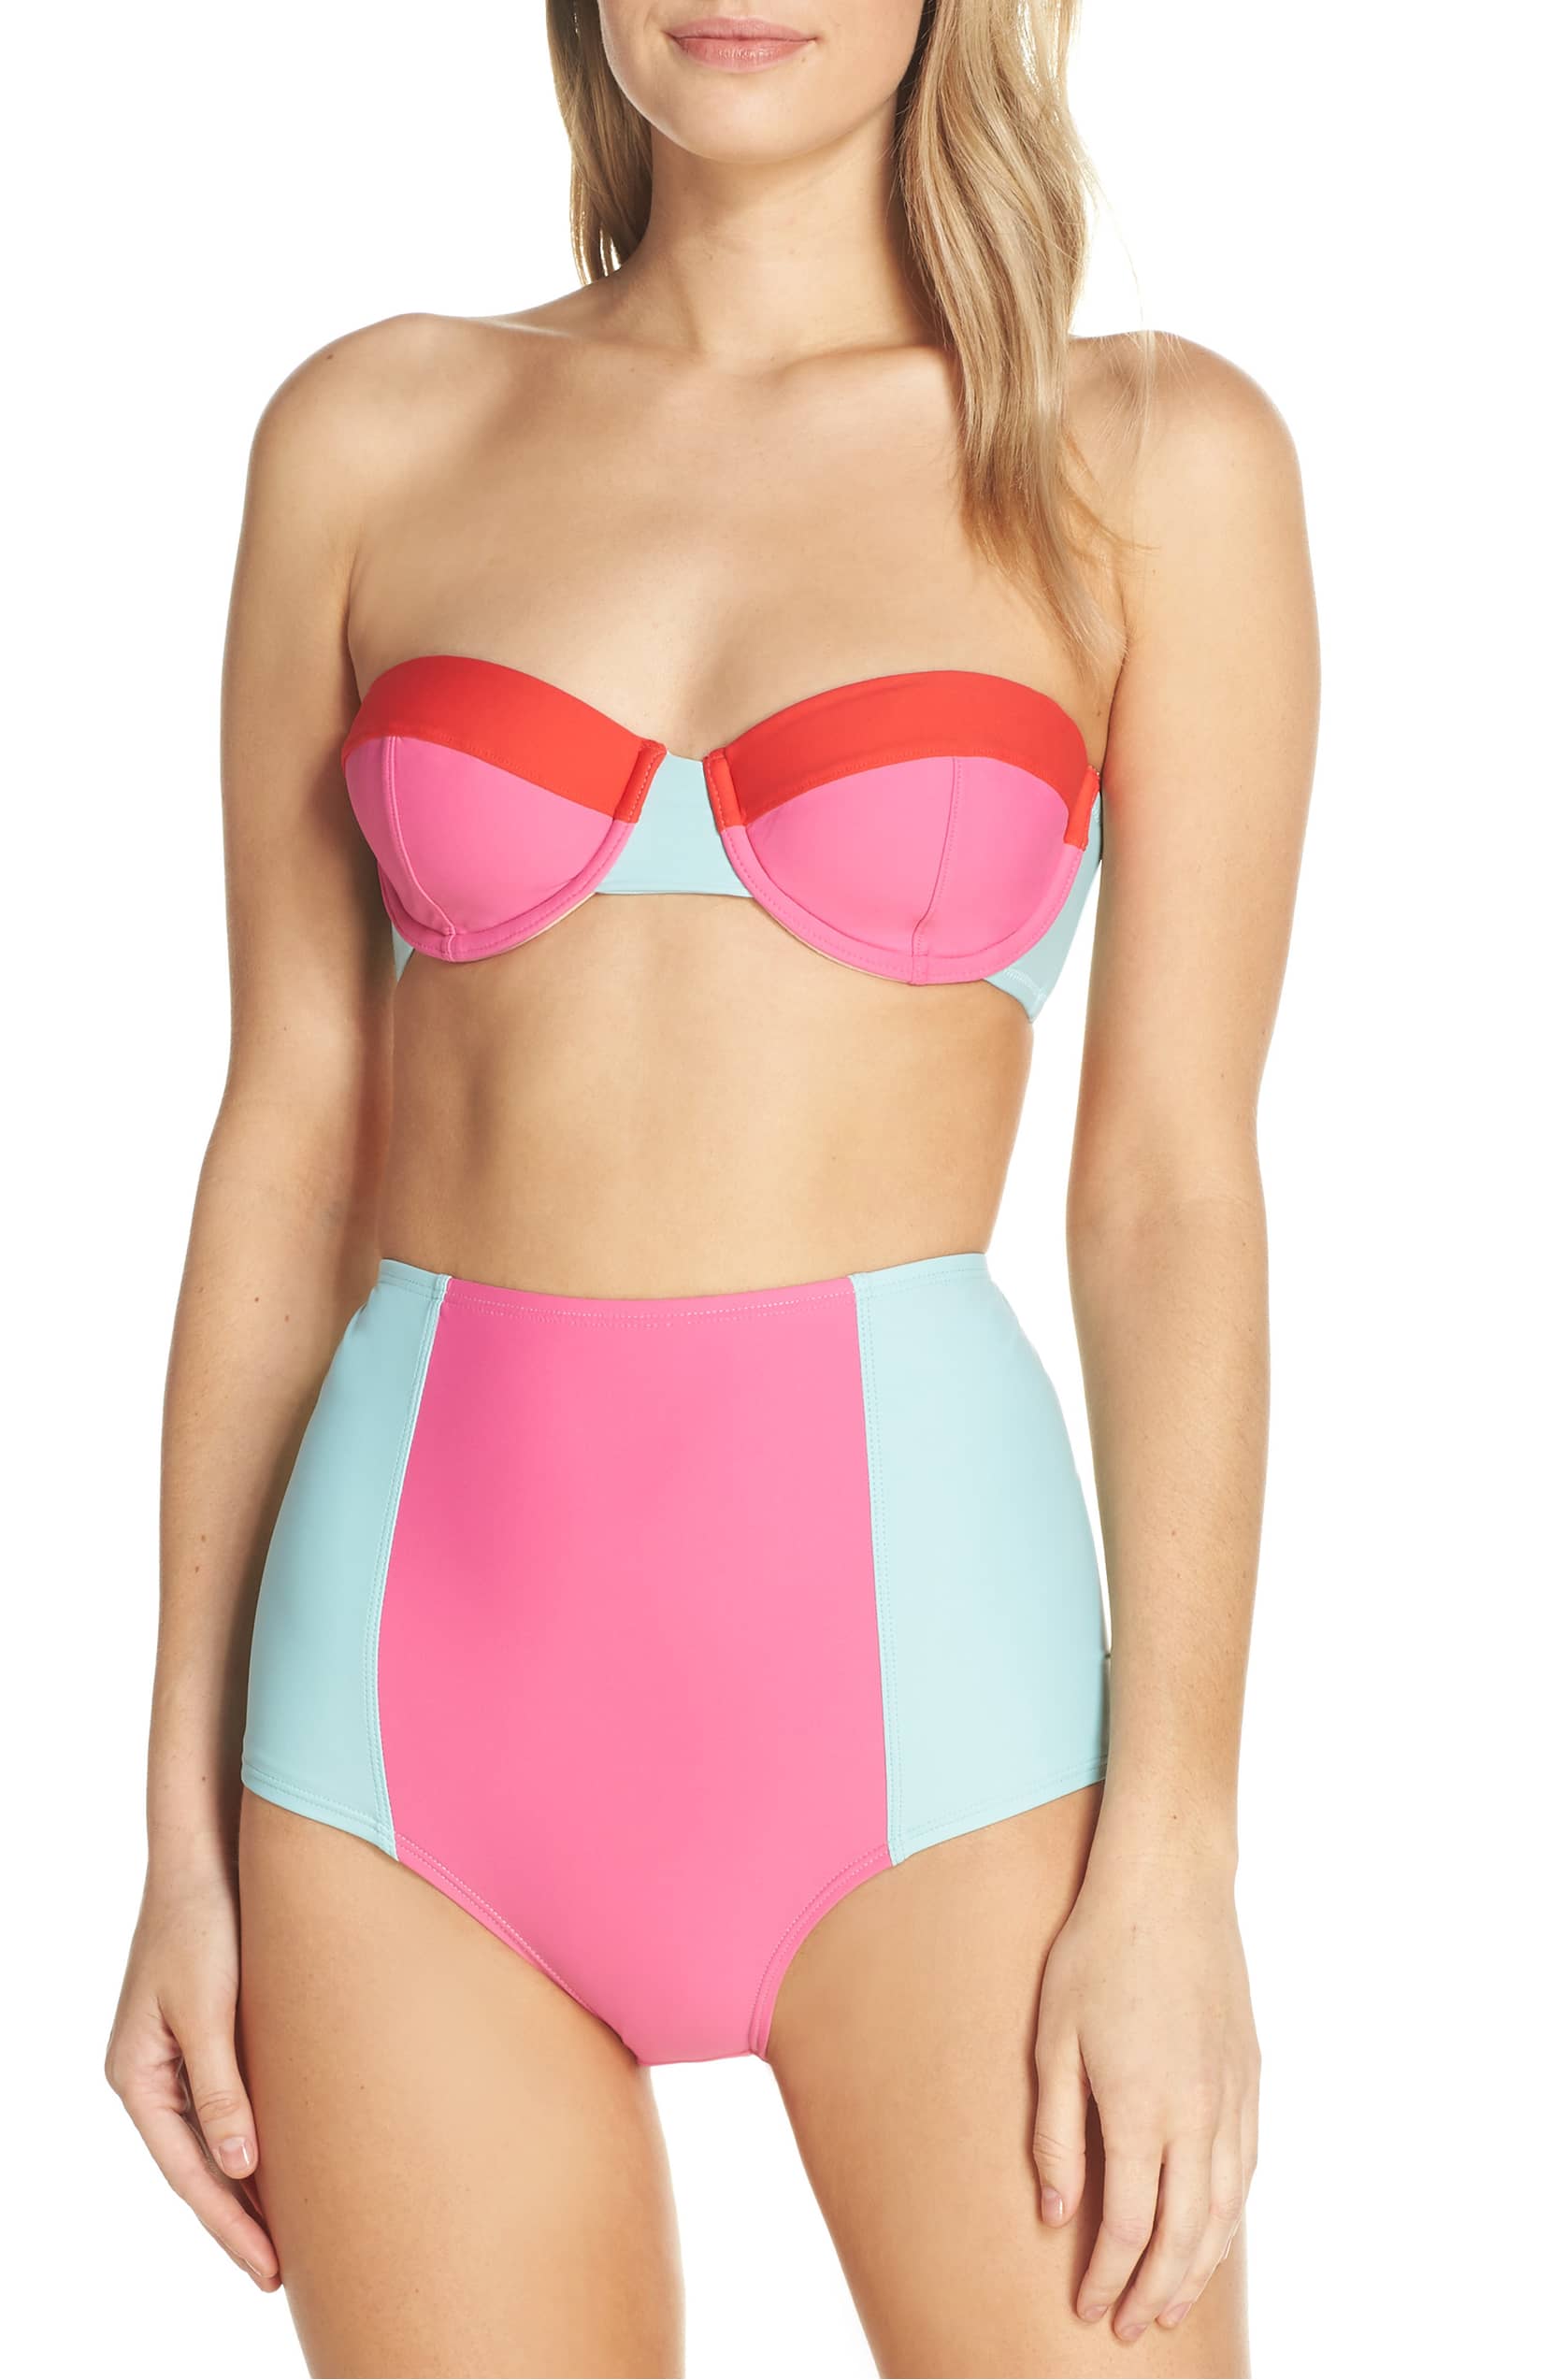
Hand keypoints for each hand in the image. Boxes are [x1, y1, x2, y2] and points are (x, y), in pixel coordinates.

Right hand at [105, 1858, 280, 2290]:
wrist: (208, 1851)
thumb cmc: (202, 1922)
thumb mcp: (209, 2010)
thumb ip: (222, 2091)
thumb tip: (239, 2170)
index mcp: (138, 2075)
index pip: (187, 2172)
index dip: (229, 2224)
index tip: (269, 2269)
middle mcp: (152, 2073)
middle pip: (197, 2164)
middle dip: (237, 2219)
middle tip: (284, 2274)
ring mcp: (178, 2053)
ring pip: (215, 2137)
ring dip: (247, 2184)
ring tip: (287, 2235)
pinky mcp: (208, 2030)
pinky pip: (229, 2102)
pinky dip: (255, 2136)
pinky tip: (283, 2160)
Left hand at [1031, 1847, 1257, 2342]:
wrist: (1169, 1884)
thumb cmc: (1096, 1952)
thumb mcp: (1052, 2040)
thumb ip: (1054, 2134)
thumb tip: (1055, 2212)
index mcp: (1141, 2110)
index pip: (1128, 2226)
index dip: (1107, 2277)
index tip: (1087, 2308)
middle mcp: (1197, 2116)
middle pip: (1184, 2235)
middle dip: (1156, 2291)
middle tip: (1130, 2327)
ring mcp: (1232, 2096)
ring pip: (1225, 2210)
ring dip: (1199, 2265)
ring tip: (1171, 2301)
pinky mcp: (1251, 2074)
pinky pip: (1247, 2167)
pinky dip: (1229, 2215)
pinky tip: (1211, 2229)